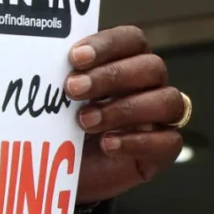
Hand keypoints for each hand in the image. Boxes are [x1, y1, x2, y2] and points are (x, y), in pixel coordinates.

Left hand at [65, 26, 184, 202]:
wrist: (61, 173)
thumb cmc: (62, 128)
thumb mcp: (56, 99)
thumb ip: (58, 75)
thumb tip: (44, 53)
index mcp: (127, 63)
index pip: (132, 40)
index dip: (107, 45)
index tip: (75, 58)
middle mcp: (149, 86)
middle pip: (152, 67)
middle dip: (111, 76)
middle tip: (73, 89)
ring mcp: (160, 119)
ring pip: (167, 101)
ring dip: (125, 109)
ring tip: (85, 122)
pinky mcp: (162, 151)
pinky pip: (169, 142)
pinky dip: (137, 141)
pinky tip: (107, 145)